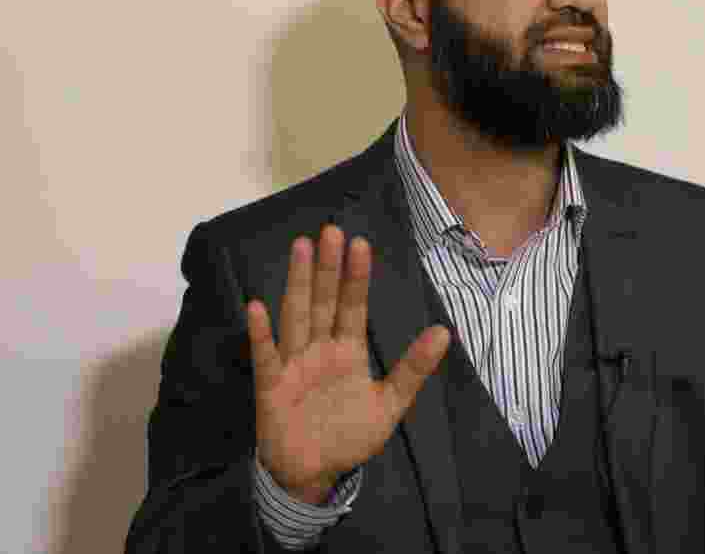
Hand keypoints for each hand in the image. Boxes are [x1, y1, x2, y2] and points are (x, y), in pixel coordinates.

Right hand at [246, 225, 450, 500]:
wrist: (313, 475)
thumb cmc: (349, 435)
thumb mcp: (388, 405)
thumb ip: (413, 370)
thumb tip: (445, 332)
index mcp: (348, 350)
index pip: (353, 306)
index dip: (356, 278)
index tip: (360, 244)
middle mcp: (320, 349)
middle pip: (323, 301)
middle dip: (327, 268)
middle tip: (330, 231)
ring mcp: (294, 364)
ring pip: (296, 316)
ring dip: (297, 284)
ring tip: (300, 248)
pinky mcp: (271, 386)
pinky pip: (266, 356)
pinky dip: (260, 334)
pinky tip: (257, 307)